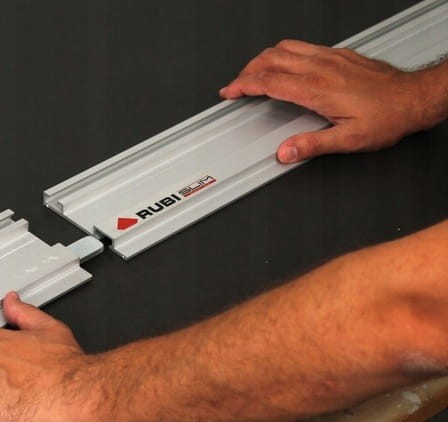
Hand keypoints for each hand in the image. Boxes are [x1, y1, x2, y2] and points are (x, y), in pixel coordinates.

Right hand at [219, 39, 439, 162]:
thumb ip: (313, 145)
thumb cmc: (387, 117)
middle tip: (237, 84)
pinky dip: (284, 54)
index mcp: (317, 90)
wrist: (414, 98)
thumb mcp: (349, 140)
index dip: (243, 85)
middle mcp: (321, 68)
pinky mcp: (339, 54)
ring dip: (263, 59)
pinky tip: (285, 65)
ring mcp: (330, 58)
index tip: (230, 91)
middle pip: (271, 58)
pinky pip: (303, 46)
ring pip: (285, 47)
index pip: (269, 81)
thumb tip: (285, 152)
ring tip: (254, 73)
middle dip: (247, 70)